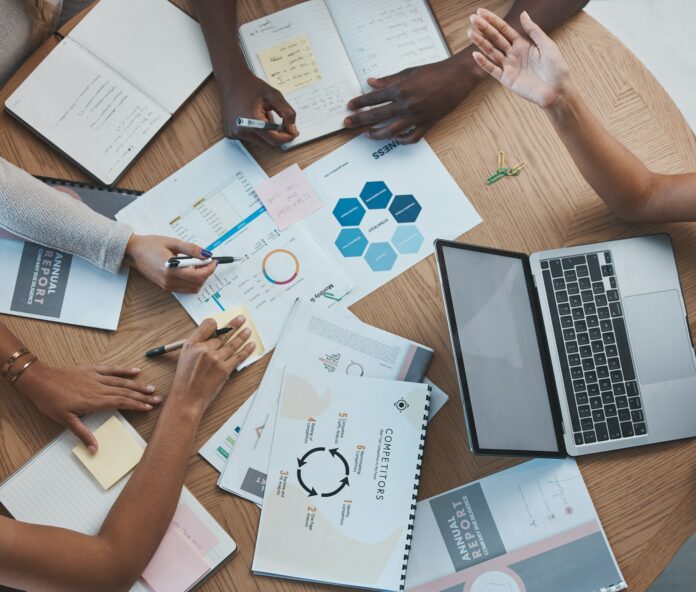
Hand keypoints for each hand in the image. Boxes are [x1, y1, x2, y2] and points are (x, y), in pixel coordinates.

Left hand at [15, 362, 159, 452]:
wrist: (40, 380)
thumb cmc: (50, 402)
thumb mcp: (65, 421)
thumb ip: (83, 434)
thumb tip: (94, 449)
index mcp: (94, 402)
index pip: (121, 403)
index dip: (136, 405)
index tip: (149, 407)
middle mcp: (99, 388)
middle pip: (125, 392)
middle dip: (142, 396)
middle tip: (157, 398)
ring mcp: (96, 378)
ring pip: (121, 382)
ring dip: (137, 385)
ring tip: (151, 388)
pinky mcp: (91, 369)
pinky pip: (111, 369)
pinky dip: (124, 370)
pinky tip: (135, 371)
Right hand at [124, 234, 216, 293]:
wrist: (133, 252)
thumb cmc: (150, 245)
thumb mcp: (172, 242)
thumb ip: (191, 249)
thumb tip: (207, 254)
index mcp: (171, 270)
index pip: (198, 276)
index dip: (209, 269)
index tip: (214, 261)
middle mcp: (169, 281)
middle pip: (197, 284)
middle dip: (206, 273)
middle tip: (207, 261)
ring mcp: (167, 286)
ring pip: (193, 288)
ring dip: (200, 278)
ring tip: (198, 265)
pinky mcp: (166, 287)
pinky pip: (185, 288)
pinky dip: (192, 281)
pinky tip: (190, 270)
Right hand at [168, 316, 255, 413]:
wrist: (188, 398)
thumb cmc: (185, 379)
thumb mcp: (185, 356)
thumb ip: (198, 345)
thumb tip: (214, 337)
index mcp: (192, 344)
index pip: (207, 325)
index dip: (216, 324)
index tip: (222, 323)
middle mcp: (204, 349)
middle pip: (222, 334)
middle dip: (234, 326)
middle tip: (241, 319)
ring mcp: (215, 359)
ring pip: (232, 344)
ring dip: (242, 336)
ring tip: (248, 330)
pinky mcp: (224, 369)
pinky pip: (238, 356)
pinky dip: (246, 350)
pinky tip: (251, 345)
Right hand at [220, 74, 298, 147]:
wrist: (232, 80)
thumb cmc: (251, 86)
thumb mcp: (274, 96)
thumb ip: (287, 113)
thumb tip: (292, 130)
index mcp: (250, 121)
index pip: (274, 140)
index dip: (287, 137)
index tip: (294, 132)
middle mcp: (240, 130)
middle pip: (268, 144)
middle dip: (279, 135)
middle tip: (283, 123)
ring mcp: (234, 133)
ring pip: (261, 142)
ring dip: (268, 133)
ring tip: (265, 116)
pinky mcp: (231, 134)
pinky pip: (252, 139)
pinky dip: (259, 132)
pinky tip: (256, 119)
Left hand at [344, 57, 475, 142]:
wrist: (458, 77)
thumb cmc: (434, 72)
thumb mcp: (409, 72)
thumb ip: (389, 80)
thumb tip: (371, 82)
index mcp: (401, 89)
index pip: (374, 98)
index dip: (360, 102)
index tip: (349, 107)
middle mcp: (406, 104)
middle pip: (377, 116)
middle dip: (359, 120)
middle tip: (347, 124)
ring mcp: (417, 116)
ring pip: (391, 131)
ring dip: (376, 134)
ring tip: (367, 134)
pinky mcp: (427, 124)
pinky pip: (411, 138)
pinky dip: (402, 140)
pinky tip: (394, 138)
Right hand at [469, 9, 569, 107]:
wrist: (557, 91)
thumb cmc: (556, 68)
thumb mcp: (547, 45)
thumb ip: (533, 30)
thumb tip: (523, 14)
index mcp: (523, 44)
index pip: (504, 30)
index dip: (493, 21)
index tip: (480, 12)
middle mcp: (514, 54)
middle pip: (495, 39)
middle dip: (484, 28)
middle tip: (472, 18)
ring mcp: (509, 67)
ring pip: (491, 52)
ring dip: (480, 42)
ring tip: (470, 33)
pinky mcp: (507, 80)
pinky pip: (493, 70)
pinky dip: (484, 63)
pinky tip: (475, 54)